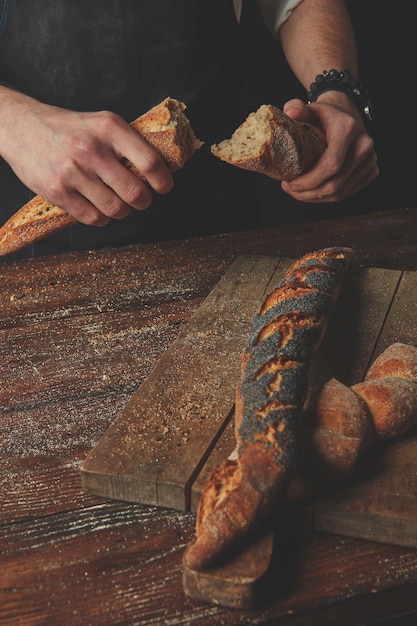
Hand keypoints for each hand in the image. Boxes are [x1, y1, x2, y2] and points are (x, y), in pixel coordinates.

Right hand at [0, 90, 172, 225]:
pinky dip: (101, 218)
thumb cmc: (67, 128)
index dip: (163, 180)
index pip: (149, 161)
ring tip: (117, 203)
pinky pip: (93, 218)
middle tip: (140, 200)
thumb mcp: (99, 123)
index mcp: (109, 128)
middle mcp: (92, 149)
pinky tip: (98, 208)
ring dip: (122, 212)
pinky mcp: (58, 191)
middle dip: (143, 202)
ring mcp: (73, 172)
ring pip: (116, 209)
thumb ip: (126, 144)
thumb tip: (159, 171)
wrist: (20, 126)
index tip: (164, 187)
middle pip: (135, 193)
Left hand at [281, 95, 378, 202]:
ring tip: (296, 192)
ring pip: (340, 193)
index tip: (290, 183)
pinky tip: (311, 191)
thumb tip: (291, 113)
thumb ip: (296, 107)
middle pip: (335, 183)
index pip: (331, 164)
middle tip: (289, 189)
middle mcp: (364, 144)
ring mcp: (370, 159)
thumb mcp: (308, 108)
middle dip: (308, 192)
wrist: (347, 114)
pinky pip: (346, 193)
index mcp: (348, 128)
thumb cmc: (324, 115)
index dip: (309, 180)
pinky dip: (326, 198)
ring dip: (314, 198)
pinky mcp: (371, 171)